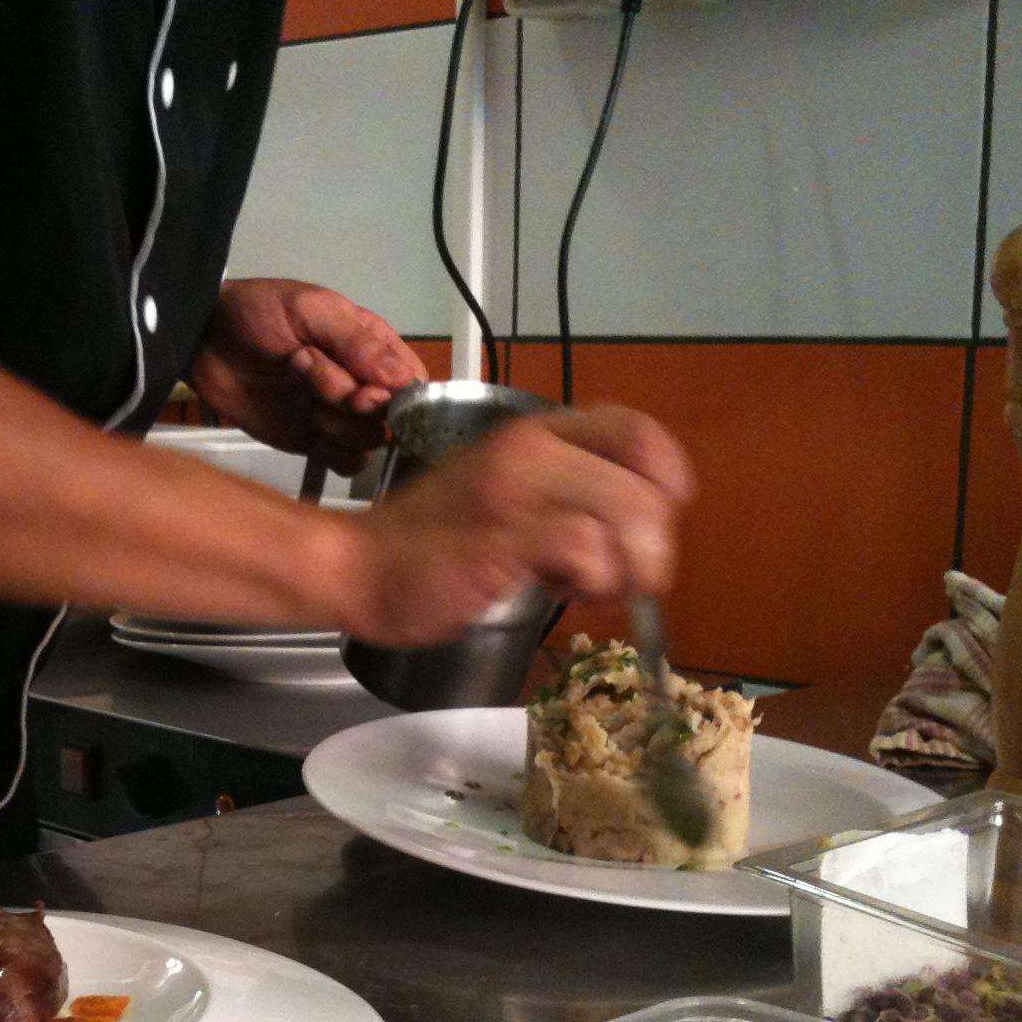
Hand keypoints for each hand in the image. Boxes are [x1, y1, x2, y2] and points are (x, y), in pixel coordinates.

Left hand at [189, 278, 426, 472]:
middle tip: (308, 370)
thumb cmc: (257, 313)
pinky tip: (302, 422)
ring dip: (334, 421)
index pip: (411, 381)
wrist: (202, 340)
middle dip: (352, 401)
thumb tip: (404, 380)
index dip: (397, 393)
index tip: (366, 387)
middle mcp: (361, 384)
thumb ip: (358, 342)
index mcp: (371, 346)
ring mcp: (336, 416)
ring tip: (296, 386)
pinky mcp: (313, 442)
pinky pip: (344, 463)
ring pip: (367, 442)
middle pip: (389, 417)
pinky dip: (330, 450)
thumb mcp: (312, 309)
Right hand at [340, 405, 694, 645]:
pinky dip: (588, 581)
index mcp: (535, 435)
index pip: (638, 432)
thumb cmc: (428, 548)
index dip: (665, 479)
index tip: (653, 522)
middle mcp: (531, 450)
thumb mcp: (505, 499)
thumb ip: (563, 496)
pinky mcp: (505, 535)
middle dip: (653, 546)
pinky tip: (553, 589)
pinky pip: (587, 548)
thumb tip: (633, 527)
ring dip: (623, 569)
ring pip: (628, 516)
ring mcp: (518, 490)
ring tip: (581, 585)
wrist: (357, 569)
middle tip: (620, 578)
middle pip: (648, 485)